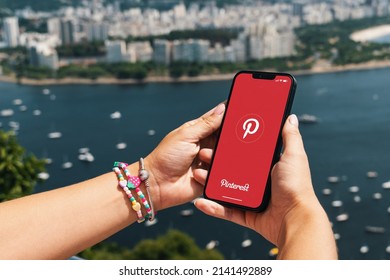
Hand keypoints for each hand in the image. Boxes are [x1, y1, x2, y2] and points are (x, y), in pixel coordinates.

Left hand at [144, 103, 224, 210]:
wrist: (157, 184)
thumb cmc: (166, 157)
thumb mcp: (186, 136)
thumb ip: (207, 124)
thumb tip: (222, 108)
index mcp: (198, 132)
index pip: (218, 120)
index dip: (228, 116)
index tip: (239, 113)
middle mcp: (205, 146)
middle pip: (225, 139)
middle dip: (226, 139)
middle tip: (220, 142)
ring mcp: (208, 162)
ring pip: (225, 156)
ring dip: (214, 156)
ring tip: (201, 158)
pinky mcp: (210, 177)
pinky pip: (220, 173)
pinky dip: (210, 173)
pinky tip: (196, 174)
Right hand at [194, 115, 327, 245]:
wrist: (295, 219)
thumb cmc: (296, 186)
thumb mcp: (293, 156)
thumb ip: (290, 137)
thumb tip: (290, 117)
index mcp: (268, 167)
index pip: (247, 153)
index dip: (232, 145)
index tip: (219, 138)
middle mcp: (260, 182)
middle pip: (232, 170)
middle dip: (215, 162)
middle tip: (204, 154)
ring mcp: (252, 199)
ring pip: (226, 189)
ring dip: (210, 182)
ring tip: (198, 174)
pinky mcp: (247, 215)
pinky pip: (226, 211)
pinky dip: (213, 207)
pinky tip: (200, 201)